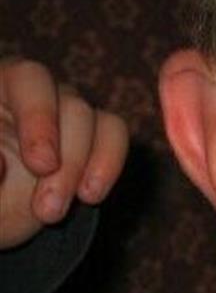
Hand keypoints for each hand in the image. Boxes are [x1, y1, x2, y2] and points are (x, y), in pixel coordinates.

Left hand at [0, 58, 128, 248]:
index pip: (26, 79)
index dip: (40, 117)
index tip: (43, 165)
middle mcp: (30, 91)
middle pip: (66, 102)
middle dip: (64, 156)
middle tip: (47, 206)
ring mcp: (62, 109)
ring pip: (91, 119)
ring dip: (77, 169)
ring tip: (51, 213)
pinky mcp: (91, 131)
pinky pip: (113, 133)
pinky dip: (107, 164)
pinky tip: (90, 195)